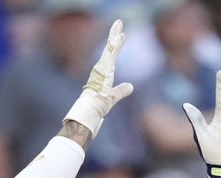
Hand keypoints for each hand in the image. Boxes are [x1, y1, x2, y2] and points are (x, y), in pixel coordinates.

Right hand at [63, 19, 133, 137]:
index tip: (119, 35)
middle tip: (119, 22)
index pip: (110, 56)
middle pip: (109, 48)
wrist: (89, 111)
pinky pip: (111, 54)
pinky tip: (121, 36)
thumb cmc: (97, 106)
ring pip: (110, 48)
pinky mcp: (103, 69)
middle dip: (114, 35)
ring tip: (120, 24)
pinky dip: (116, 45)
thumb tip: (131, 86)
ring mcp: (101, 68)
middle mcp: (101, 68)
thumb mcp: (113, 97)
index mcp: (103, 73)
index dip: (115, 45)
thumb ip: (121, 90)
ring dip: (115, 35)